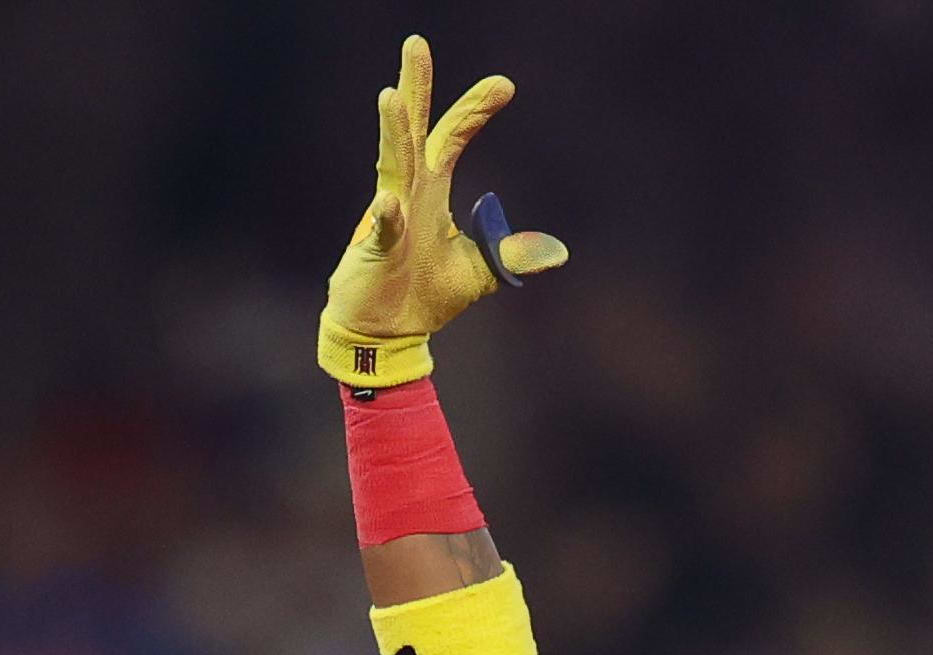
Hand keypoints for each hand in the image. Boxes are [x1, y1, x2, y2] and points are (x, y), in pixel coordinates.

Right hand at [318, 35, 569, 387]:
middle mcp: (409, 192)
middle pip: (414, 132)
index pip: (453, 138)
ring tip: (391, 96)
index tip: (505, 84)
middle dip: (416, 88)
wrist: (386, 331)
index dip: (476, 111)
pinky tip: (389, 199)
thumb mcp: (478, 273)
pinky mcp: (375, 251)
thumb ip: (510, 255)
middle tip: (416, 43)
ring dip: (393, 133)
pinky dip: (387, 215)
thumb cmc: (423, 296)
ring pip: (392, 164)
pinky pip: (383, 229)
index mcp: (433, 191)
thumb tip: (557, 251)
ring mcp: (389, 217)